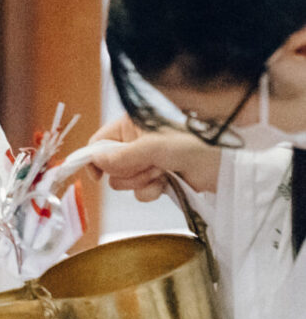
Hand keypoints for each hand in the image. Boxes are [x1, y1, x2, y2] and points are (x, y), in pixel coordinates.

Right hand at [87, 117, 220, 195]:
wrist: (224, 164)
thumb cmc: (194, 144)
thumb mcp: (153, 146)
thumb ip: (122, 155)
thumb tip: (96, 162)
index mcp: (130, 125)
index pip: (98, 142)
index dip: (94, 158)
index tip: (98, 174)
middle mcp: (134, 143)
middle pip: (109, 166)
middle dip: (129, 171)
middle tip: (149, 166)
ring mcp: (145, 162)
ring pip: (123, 182)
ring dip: (142, 181)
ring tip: (162, 172)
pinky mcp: (155, 179)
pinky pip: (138, 192)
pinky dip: (151, 191)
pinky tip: (166, 183)